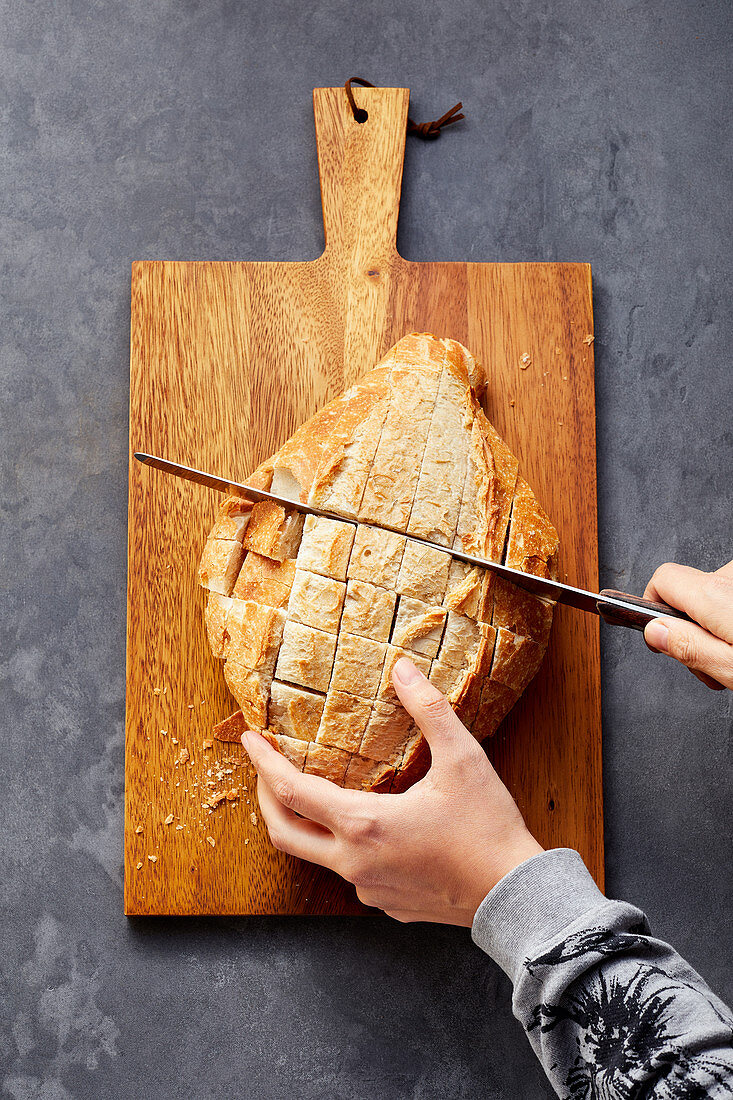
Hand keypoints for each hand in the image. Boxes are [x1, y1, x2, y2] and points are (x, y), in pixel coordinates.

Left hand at [242, 658, 541, 925]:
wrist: (514, 895)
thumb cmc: (488, 827)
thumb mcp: (462, 758)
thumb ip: (429, 709)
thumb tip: (402, 669)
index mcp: (364, 825)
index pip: (292, 792)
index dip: (264, 764)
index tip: (249, 740)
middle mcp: (354, 863)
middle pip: (285, 833)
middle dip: (267, 798)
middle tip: (266, 769)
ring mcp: (368, 889)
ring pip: (316, 856)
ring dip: (305, 824)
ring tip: (313, 793)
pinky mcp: (386, 904)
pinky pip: (350, 873)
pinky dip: (342, 847)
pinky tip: (364, 829)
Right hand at [643, 560, 732, 689]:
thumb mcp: (731, 667)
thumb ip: (690, 647)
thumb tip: (654, 631)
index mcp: (716, 595)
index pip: (663, 580)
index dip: (651, 609)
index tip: (657, 637)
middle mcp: (731, 578)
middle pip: (688, 594)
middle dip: (690, 629)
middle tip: (709, 666)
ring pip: (712, 600)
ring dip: (714, 628)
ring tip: (732, 661)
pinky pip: (729, 599)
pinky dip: (729, 620)